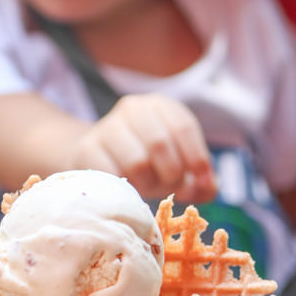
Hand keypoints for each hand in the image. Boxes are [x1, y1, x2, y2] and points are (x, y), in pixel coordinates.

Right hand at [71, 94, 215, 203]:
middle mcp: (133, 108)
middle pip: (160, 144)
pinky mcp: (87, 148)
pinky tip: (127, 189)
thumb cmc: (148, 162)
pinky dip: (125, 188)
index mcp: (161, 106)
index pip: (183, 127)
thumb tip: (208, 188)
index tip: (202, 183)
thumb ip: (200, 180)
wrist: (100, 158)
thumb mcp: (177, 164)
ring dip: (147, 184)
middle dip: (172, 174)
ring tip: (147, 187)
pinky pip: (112, 175)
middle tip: (170, 187)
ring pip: (137, 162)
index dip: (197, 159)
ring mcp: (107, 126)